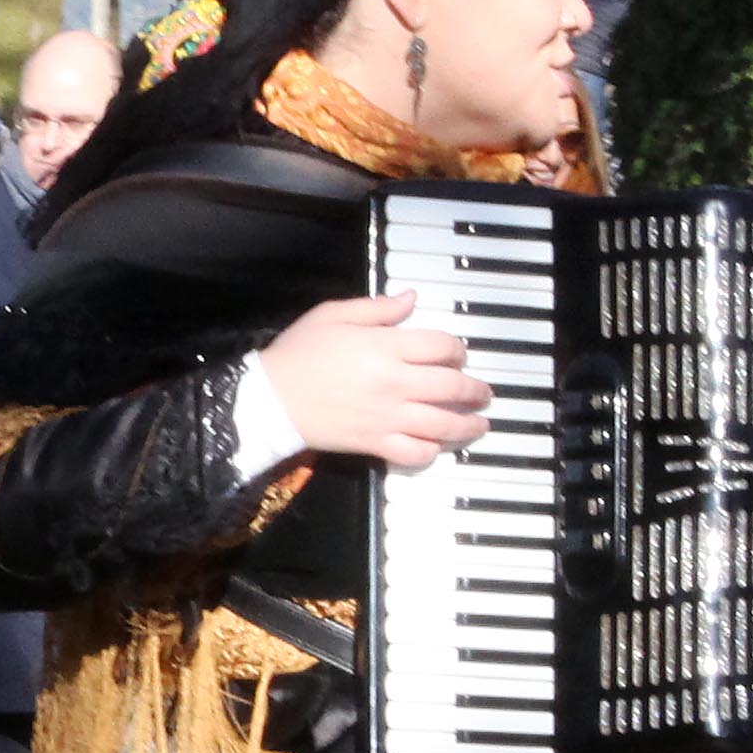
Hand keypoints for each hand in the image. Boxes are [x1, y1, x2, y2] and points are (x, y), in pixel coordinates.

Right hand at [256, 293, 488, 469]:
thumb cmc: (298, 353)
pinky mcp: (375, 442)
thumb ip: (376, 308)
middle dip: (475, 390)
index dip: (457, 350)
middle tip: (483, 393)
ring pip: (442, 423)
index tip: (458, 355)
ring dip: (468, 424)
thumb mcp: (332, 315)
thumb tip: (411, 299)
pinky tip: (437, 445)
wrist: (269, 400)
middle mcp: (395, 382)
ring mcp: (388, 416)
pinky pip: (415, 452)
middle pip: (452, 387)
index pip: (442, 347)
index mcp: (386, 347)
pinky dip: (432, 451)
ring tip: (479, 424)